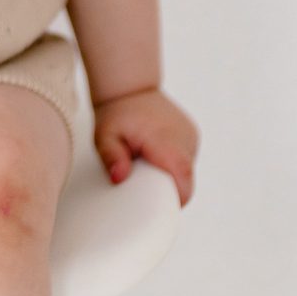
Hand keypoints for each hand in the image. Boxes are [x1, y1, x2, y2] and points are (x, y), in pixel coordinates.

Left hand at [92, 87, 198, 206]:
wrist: (130, 88)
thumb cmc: (116, 114)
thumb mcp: (105, 137)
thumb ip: (111, 157)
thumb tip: (119, 178)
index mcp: (165, 139)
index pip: (182, 176)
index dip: (176, 197)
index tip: (159, 207)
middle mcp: (184, 137)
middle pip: (186, 178)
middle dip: (171, 190)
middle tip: (146, 191)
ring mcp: (190, 135)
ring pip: (187, 170)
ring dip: (172, 177)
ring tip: (149, 171)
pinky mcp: (191, 135)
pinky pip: (186, 160)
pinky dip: (173, 166)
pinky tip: (156, 161)